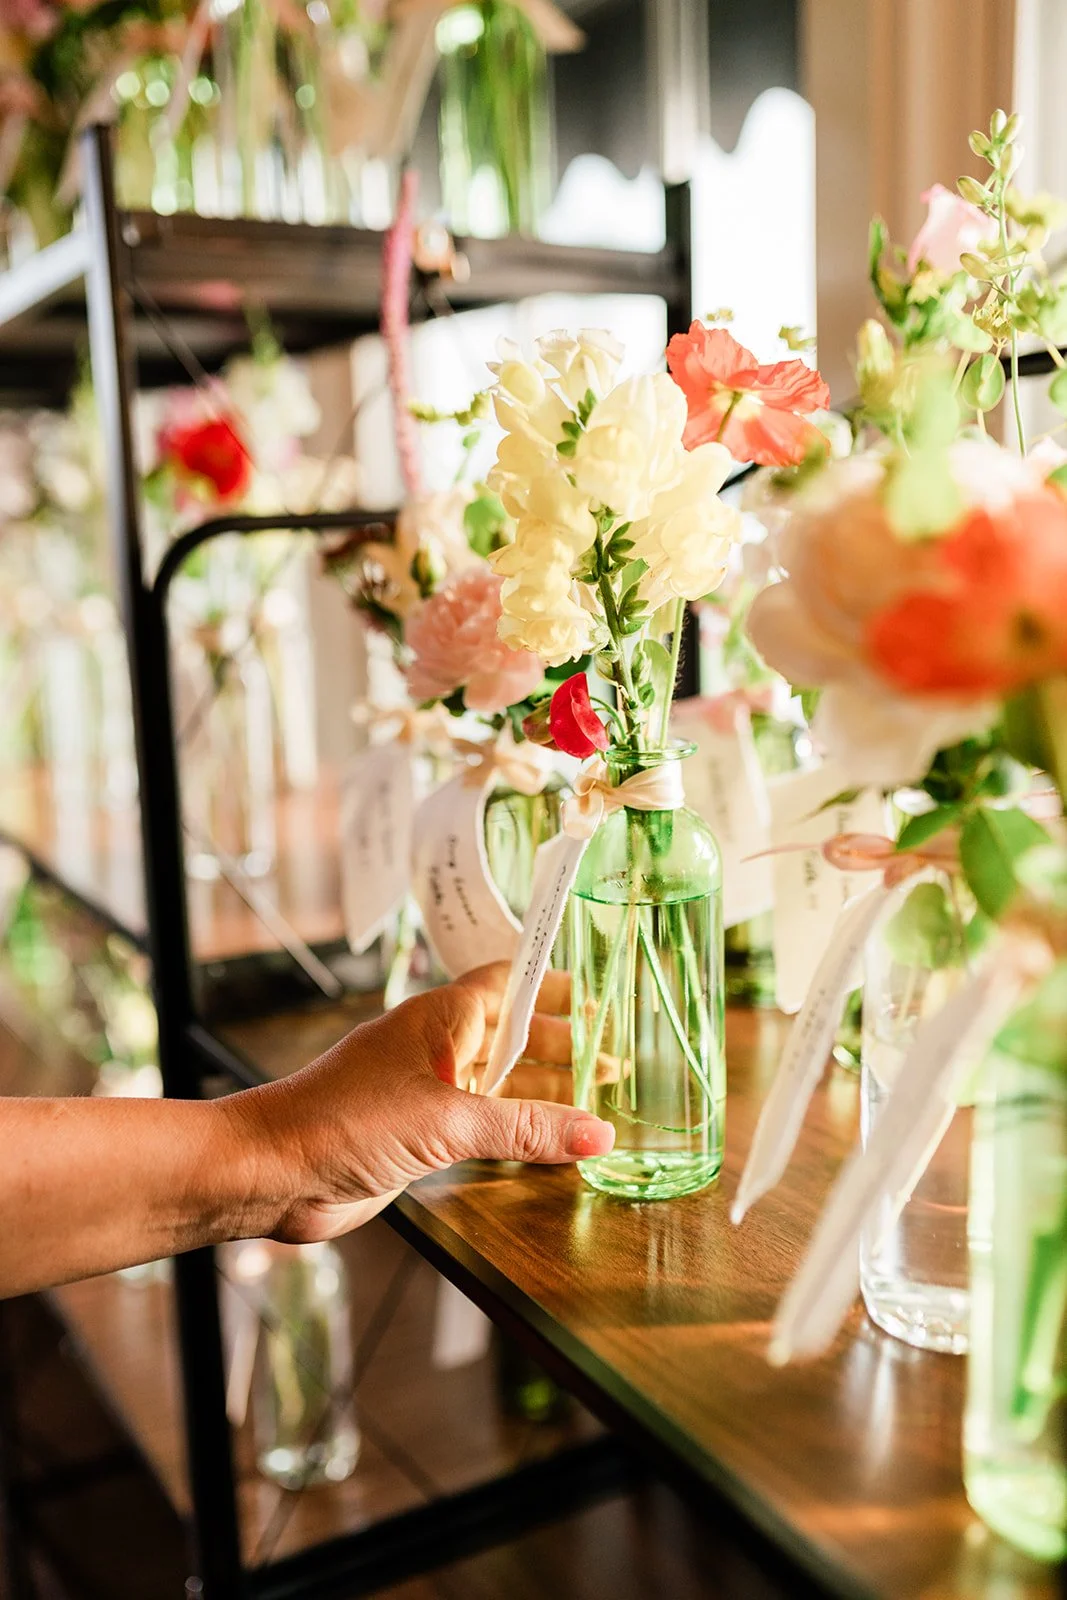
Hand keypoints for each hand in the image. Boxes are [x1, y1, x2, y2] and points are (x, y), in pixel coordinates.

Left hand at [231, 963, 614, 1241]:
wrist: (271, 1171)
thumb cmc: (339, 1122)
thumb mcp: (445, 1120)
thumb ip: (524, 1127)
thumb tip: (595, 1133)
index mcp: (440, 1019)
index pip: (508, 984)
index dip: (554, 988)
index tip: (600, 998)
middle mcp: (434, 1048)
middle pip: (511, 1036)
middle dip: (561, 1048)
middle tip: (614, 1064)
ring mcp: (423, 1091)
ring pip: (496, 1084)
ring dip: (541, 1094)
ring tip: (594, 1107)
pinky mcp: (414, 1134)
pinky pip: (477, 1123)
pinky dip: (512, 1131)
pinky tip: (542, 1147)